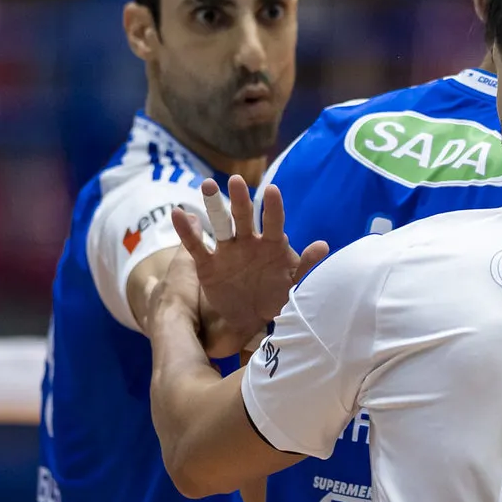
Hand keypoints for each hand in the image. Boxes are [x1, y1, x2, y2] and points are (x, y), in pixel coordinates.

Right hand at [167, 176, 329, 356]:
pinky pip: (195, 246)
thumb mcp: (294, 286)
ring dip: (213, 205)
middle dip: (240, 199)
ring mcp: (227, 251)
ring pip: (220, 225)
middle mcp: (248, 242)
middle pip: (244, 217)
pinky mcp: (207, 264)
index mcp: (272, 245)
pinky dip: (186, 230)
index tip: (271, 190)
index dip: (273, 208)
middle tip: (236, 181)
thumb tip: (323, 245)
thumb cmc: (276, 297)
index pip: (274, 222)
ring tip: (207, 185)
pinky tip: (178, 213)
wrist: (251, 320)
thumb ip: (306, 267)